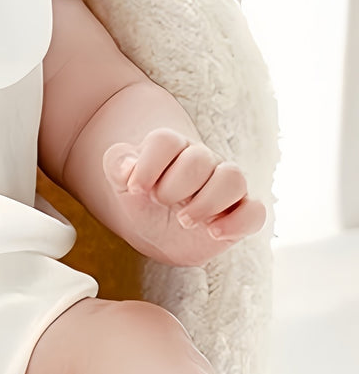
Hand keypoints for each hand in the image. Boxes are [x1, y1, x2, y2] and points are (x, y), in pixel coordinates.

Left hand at [102, 128, 266, 266]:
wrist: (157, 229)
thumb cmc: (143, 198)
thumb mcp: (121, 181)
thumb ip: (117, 165)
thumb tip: (128, 168)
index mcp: (173, 148)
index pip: (166, 140)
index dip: (148, 164)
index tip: (135, 189)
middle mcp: (204, 161)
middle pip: (199, 159)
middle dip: (174, 186)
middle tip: (160, 202)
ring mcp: (225, 186)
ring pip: (234, 178)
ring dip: (206, 202)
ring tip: (184, 220)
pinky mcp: (240, 213)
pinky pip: (256, 211)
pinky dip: (238, 222)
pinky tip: (213, 233)